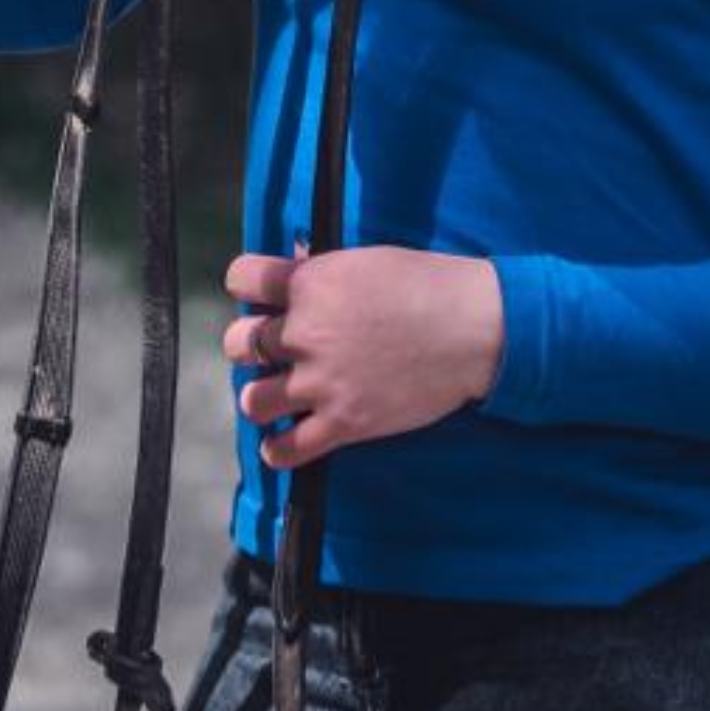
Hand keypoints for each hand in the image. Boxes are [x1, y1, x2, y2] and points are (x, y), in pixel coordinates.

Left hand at [222, 245, 505, 468]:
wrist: (470, 328)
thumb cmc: (425, 284)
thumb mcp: (365, 261)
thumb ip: (321, 270)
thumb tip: (294, 264)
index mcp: (310, 283)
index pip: (243, 278)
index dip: (246, 284)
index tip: (256, 294)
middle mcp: (306, 332)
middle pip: (239, 343)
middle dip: (248, 344)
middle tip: (268, 349)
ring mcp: (322, 381)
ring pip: (254, 399)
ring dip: (261, 395)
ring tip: (276, 393)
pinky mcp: (343, 423)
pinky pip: (287, 448)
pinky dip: (278, 448)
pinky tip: (281, 441)